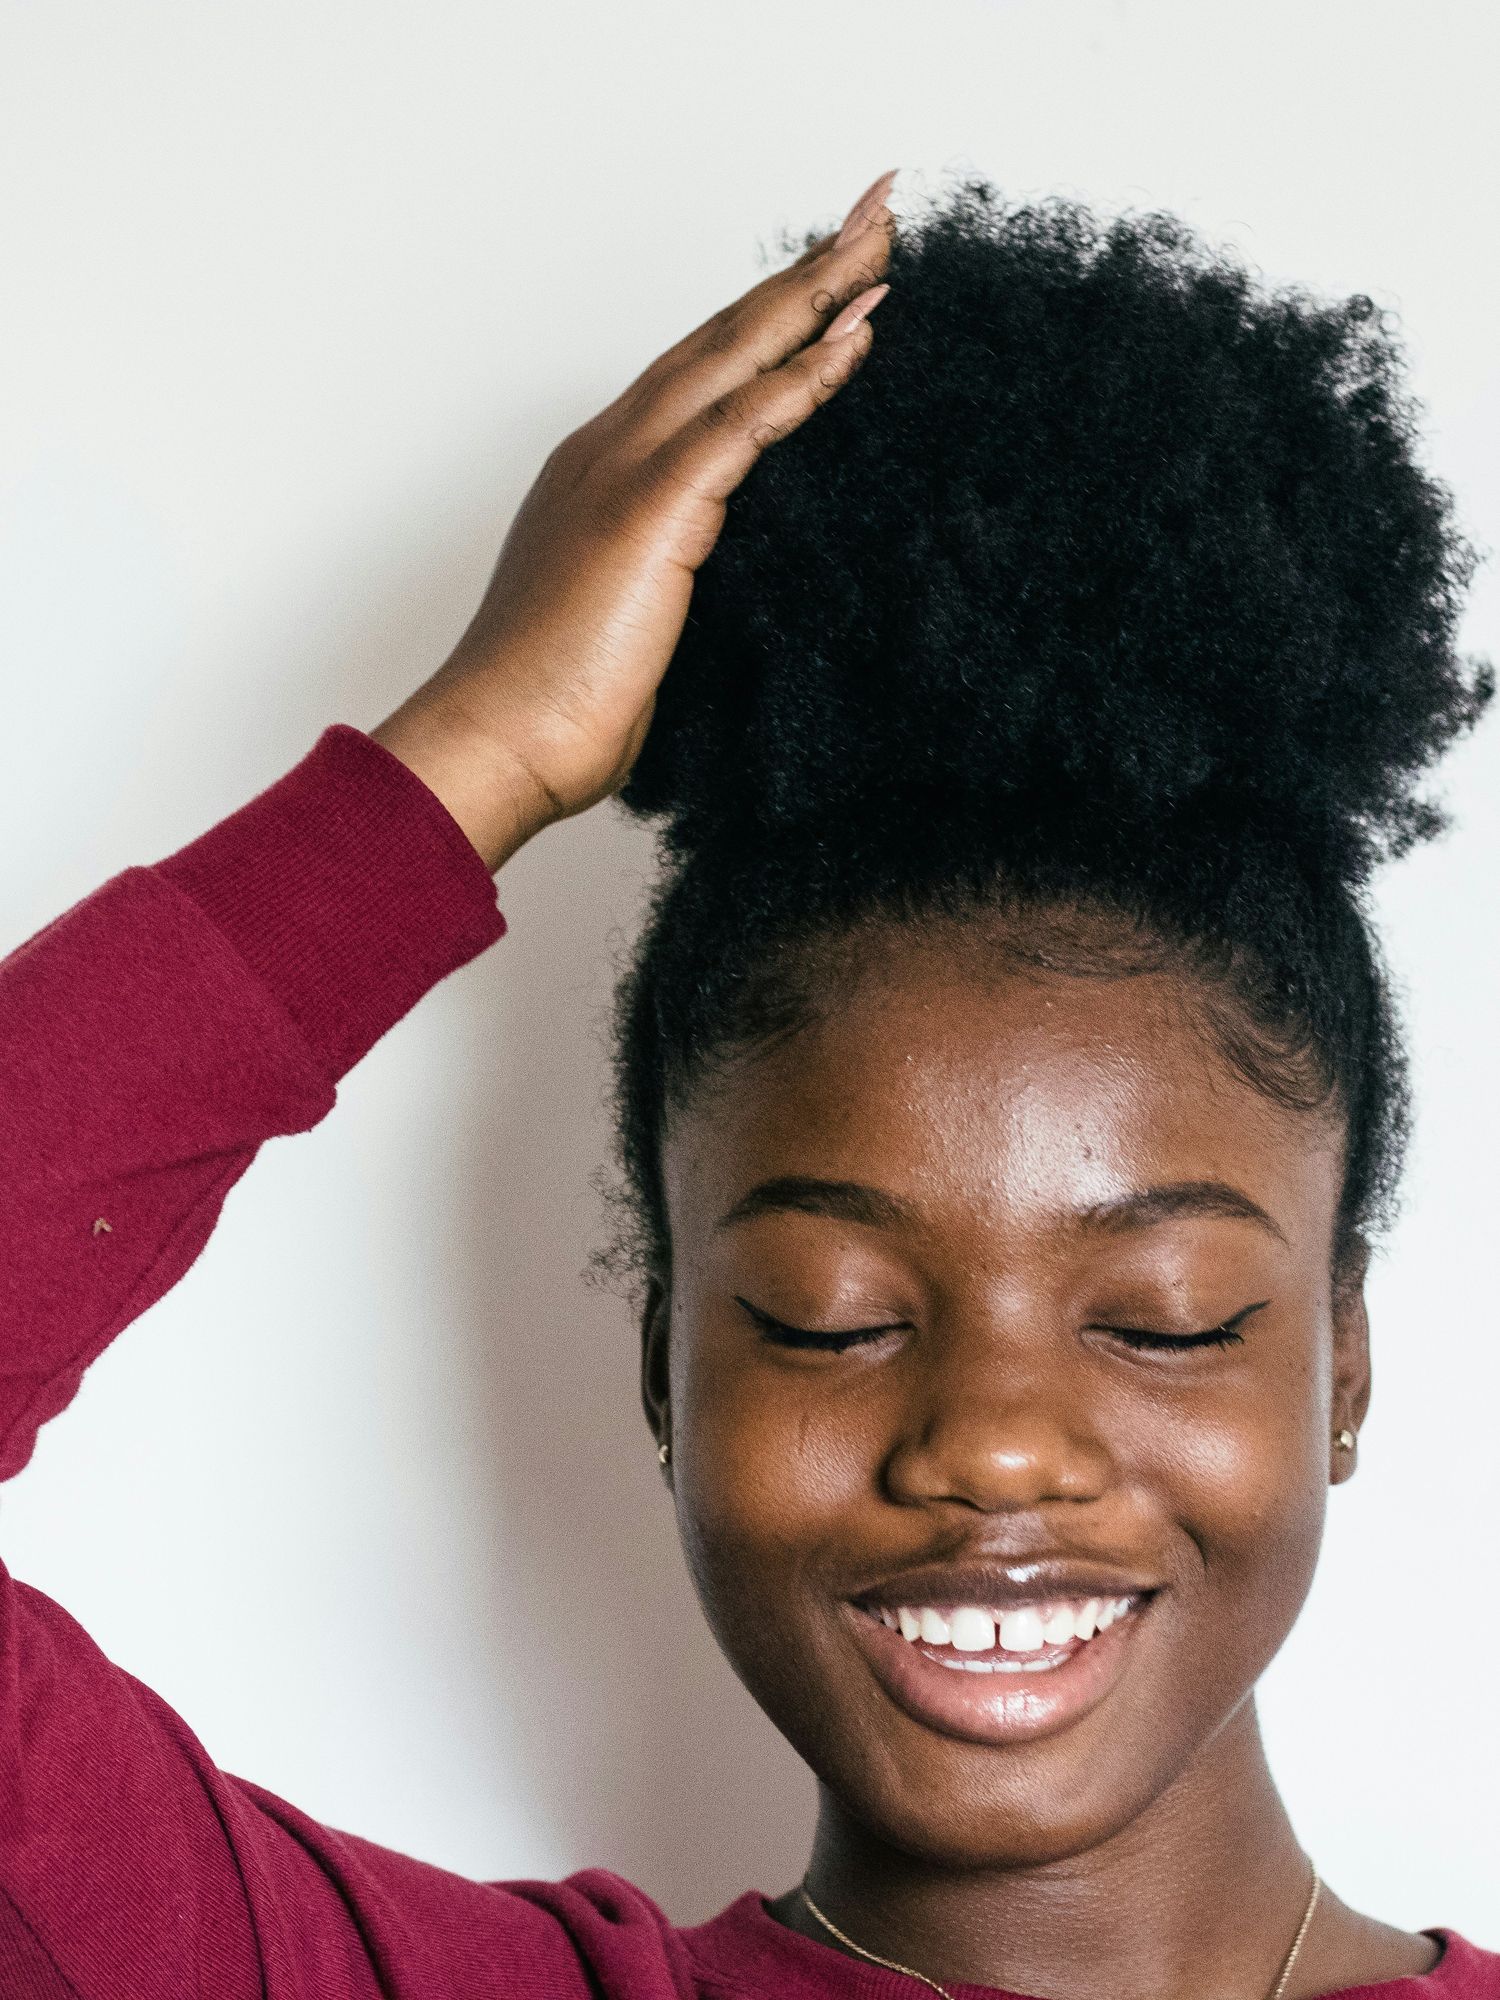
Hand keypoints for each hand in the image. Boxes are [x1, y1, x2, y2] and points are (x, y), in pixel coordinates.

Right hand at [372, 170, 896, 869]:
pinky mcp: (651, 507)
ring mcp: (626, 470)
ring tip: (881, 236)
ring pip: (735, 353)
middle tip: (874, 207)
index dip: (766, 323)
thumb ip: (672, 586)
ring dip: (815, 290)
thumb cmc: (553, 710)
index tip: (831, 281)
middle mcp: (610, 451)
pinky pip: (745, 420)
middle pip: (722, 336)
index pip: (700, 377)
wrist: (497, 745)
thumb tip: (713, 596)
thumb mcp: (632, 630)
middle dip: (804, 269)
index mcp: (603, 476)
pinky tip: (859, 331)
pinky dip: (805, 373)